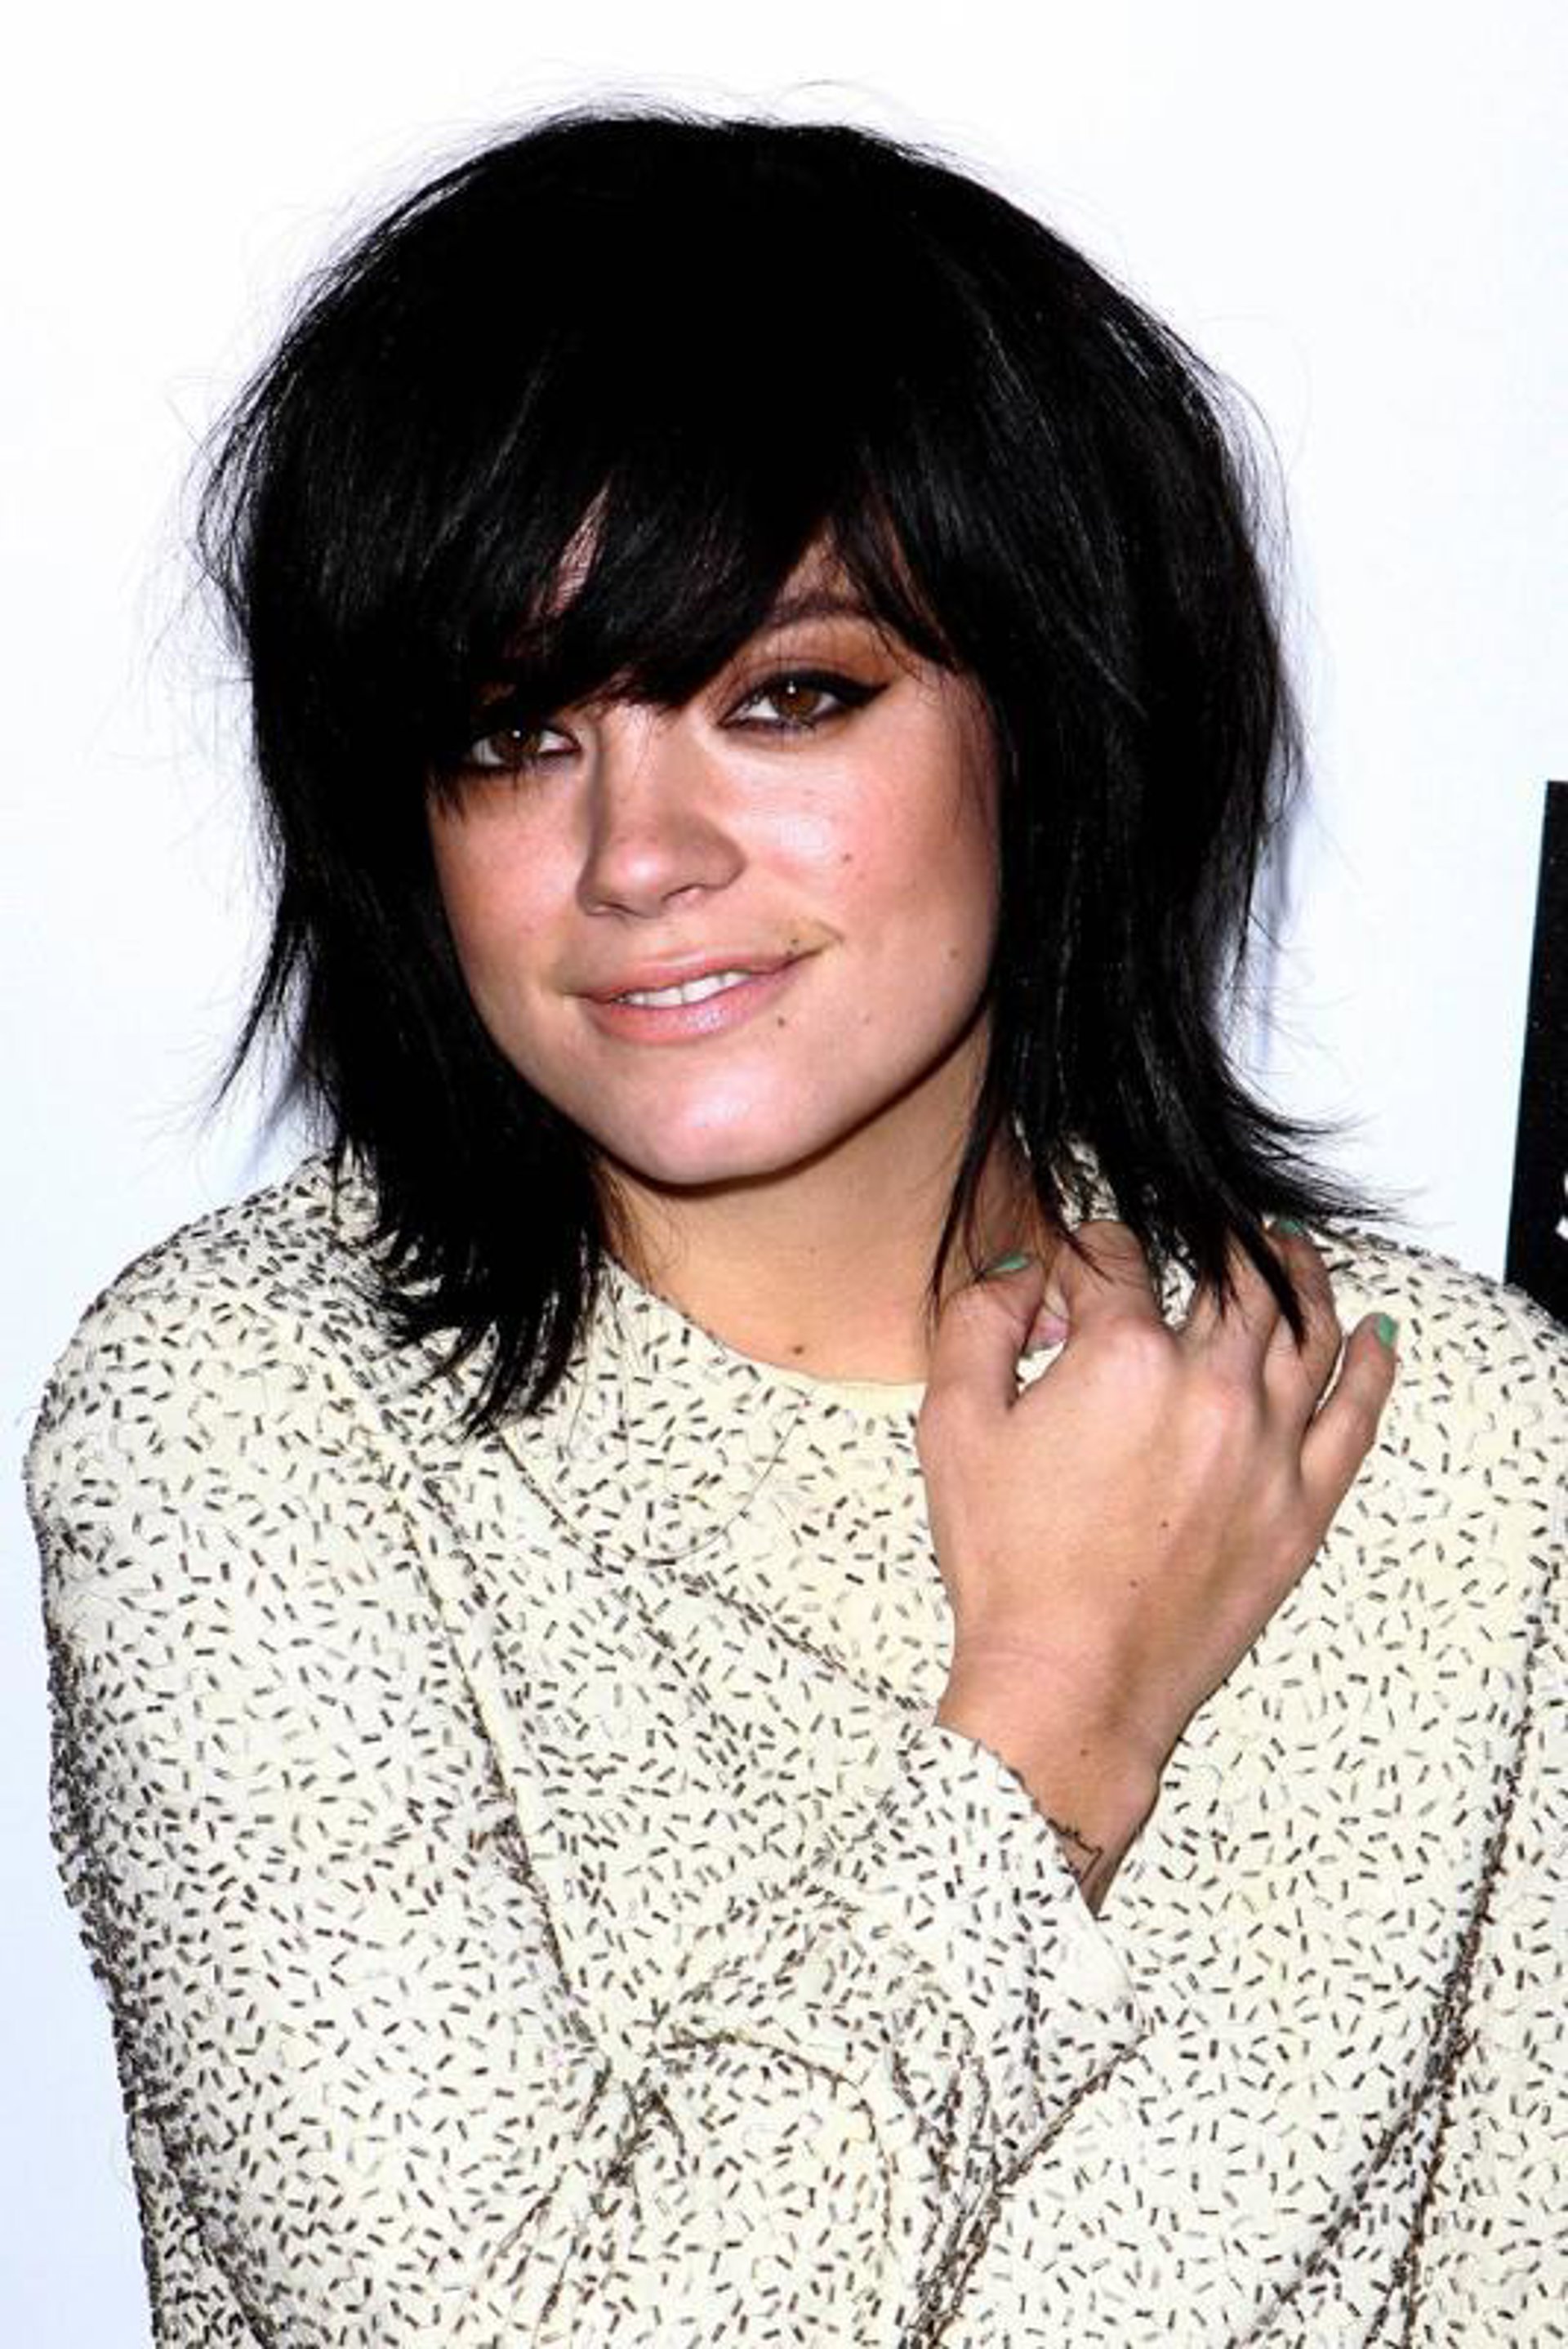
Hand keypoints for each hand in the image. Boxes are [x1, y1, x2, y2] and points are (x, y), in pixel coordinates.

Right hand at [917, 1219, 1397, 1800]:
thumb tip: (1027, 1273)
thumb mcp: (954, 1426)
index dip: (1089, 1249)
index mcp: (1125, 1358)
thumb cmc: (1008, 1564)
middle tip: (1209, 1230)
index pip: (1117, 1259)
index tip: (1080, 1265)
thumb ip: (981, 1324)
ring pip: (1308, 1329)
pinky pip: (1357, 1414)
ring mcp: (1270, 1447)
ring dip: (1300, 1277)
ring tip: (1290, 1253)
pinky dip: (1369, 1363)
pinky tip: (1373, 1334)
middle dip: (1216, 1239)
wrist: (1071, 1683)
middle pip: (1233, 1277)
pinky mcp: (1303, 1506)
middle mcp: (1212, 1388)